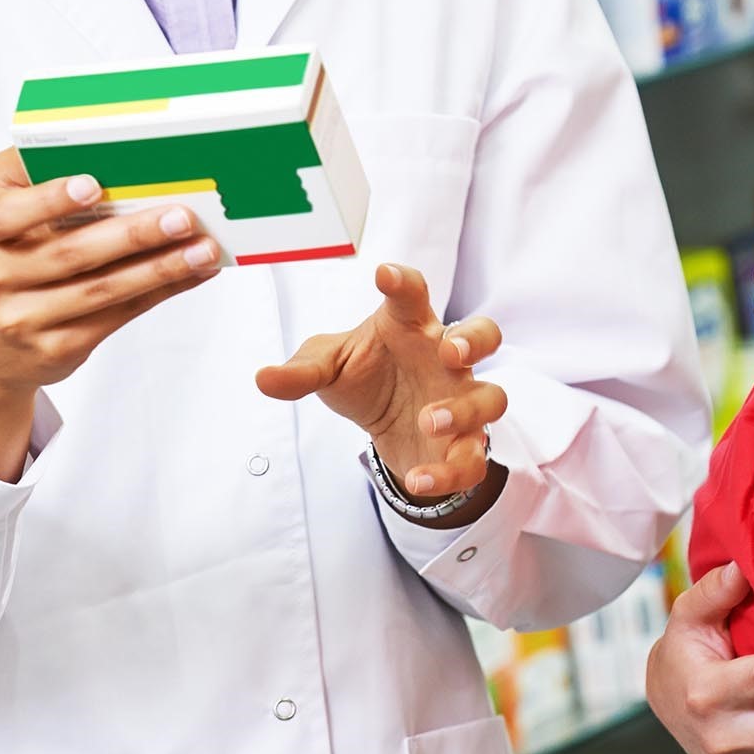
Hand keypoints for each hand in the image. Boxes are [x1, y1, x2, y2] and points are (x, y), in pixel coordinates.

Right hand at [0, 149, 221, 476]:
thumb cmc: (2, 254)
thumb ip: (28, 172)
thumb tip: (89, 140)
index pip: (7, 214)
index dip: (49, 200)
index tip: (92, 185)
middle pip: (71, 254)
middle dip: (132, 234)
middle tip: (180, 216)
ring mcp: (23, 320)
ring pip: (102, 290)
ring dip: (161, 267)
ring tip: (202, 247)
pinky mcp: (57, 349)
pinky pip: (117, 316)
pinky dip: (161, 291)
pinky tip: (193, 271)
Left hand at [256, 262, 505, 504]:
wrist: (387, 425)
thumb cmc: (364, 376)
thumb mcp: (327, 368)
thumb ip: (300, 372)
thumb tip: (262, 379)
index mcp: (410, 326)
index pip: (413, 295)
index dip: (403, 282)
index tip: (383, 274)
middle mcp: (444, 359)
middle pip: (484, 334)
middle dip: (474, 339)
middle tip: (451, 350)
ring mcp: (461, 400)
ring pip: (491, 397)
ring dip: (464, 409)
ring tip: (429, 419)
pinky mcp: (463, 445)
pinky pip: (472, 460)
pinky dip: (449, 472)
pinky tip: (418, 479)